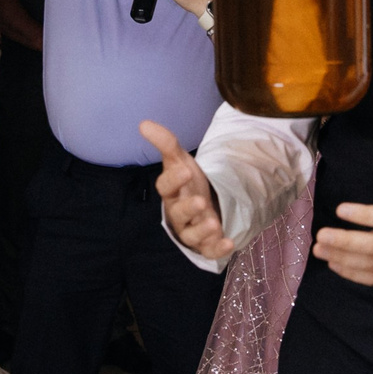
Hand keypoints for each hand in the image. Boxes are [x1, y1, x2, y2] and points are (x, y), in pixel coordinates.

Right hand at [141, 121, 232, 261]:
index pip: (166, 186)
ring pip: (191, 234)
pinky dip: (217, 248)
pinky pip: (209, 250)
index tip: (185, 170)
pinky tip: (228, 242)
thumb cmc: (189, 183)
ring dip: (202, 230)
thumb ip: (166, 143)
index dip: (174, 180)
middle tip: (200, 201)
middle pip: (178, 212)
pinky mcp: (206, 244)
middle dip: (188, 208)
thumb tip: (144, 123)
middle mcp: (178, 212)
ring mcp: (191, 230)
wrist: (206, 203)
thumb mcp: (181, 160)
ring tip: (214, 224)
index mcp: (171, 191)